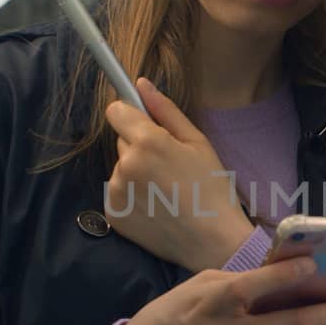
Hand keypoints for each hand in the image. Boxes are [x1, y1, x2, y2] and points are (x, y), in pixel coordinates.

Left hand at [103, 78, 255, 271]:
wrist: (213, 241)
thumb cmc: (212, 188)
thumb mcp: (198, 142)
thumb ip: (166, 110)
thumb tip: (141, 83)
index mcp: (147, 142)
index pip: (116, 111)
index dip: (132, 116)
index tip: (146, 125)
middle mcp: (125, 165)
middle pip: (122, 140)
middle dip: (140, 147)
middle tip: (170, 167)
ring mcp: (115, 192)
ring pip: (120, 168)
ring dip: (136, 173)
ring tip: (165, 191)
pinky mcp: (113, 214)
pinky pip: (117, 193)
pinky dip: (131, 197)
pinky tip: (156, 206)